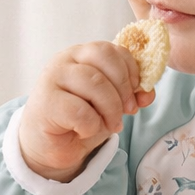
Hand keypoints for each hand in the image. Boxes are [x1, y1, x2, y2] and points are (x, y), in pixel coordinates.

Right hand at [18, 41, 155, 181]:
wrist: (50, 145)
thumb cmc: (81, 119)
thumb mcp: (112, 104)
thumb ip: (131, 94)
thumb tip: (148, 94)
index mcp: (83, 54)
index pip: (113, 49)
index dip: (132, 71)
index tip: (136, 93)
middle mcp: (66, 60)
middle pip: (104, 57)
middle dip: (124, 87)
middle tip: (128, 111)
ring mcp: (52, 78)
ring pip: (95, 83)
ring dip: (111, 109)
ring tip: (111, 124)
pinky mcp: (46, 103)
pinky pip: (80, 111)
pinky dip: (91, 125)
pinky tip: (85, 130)